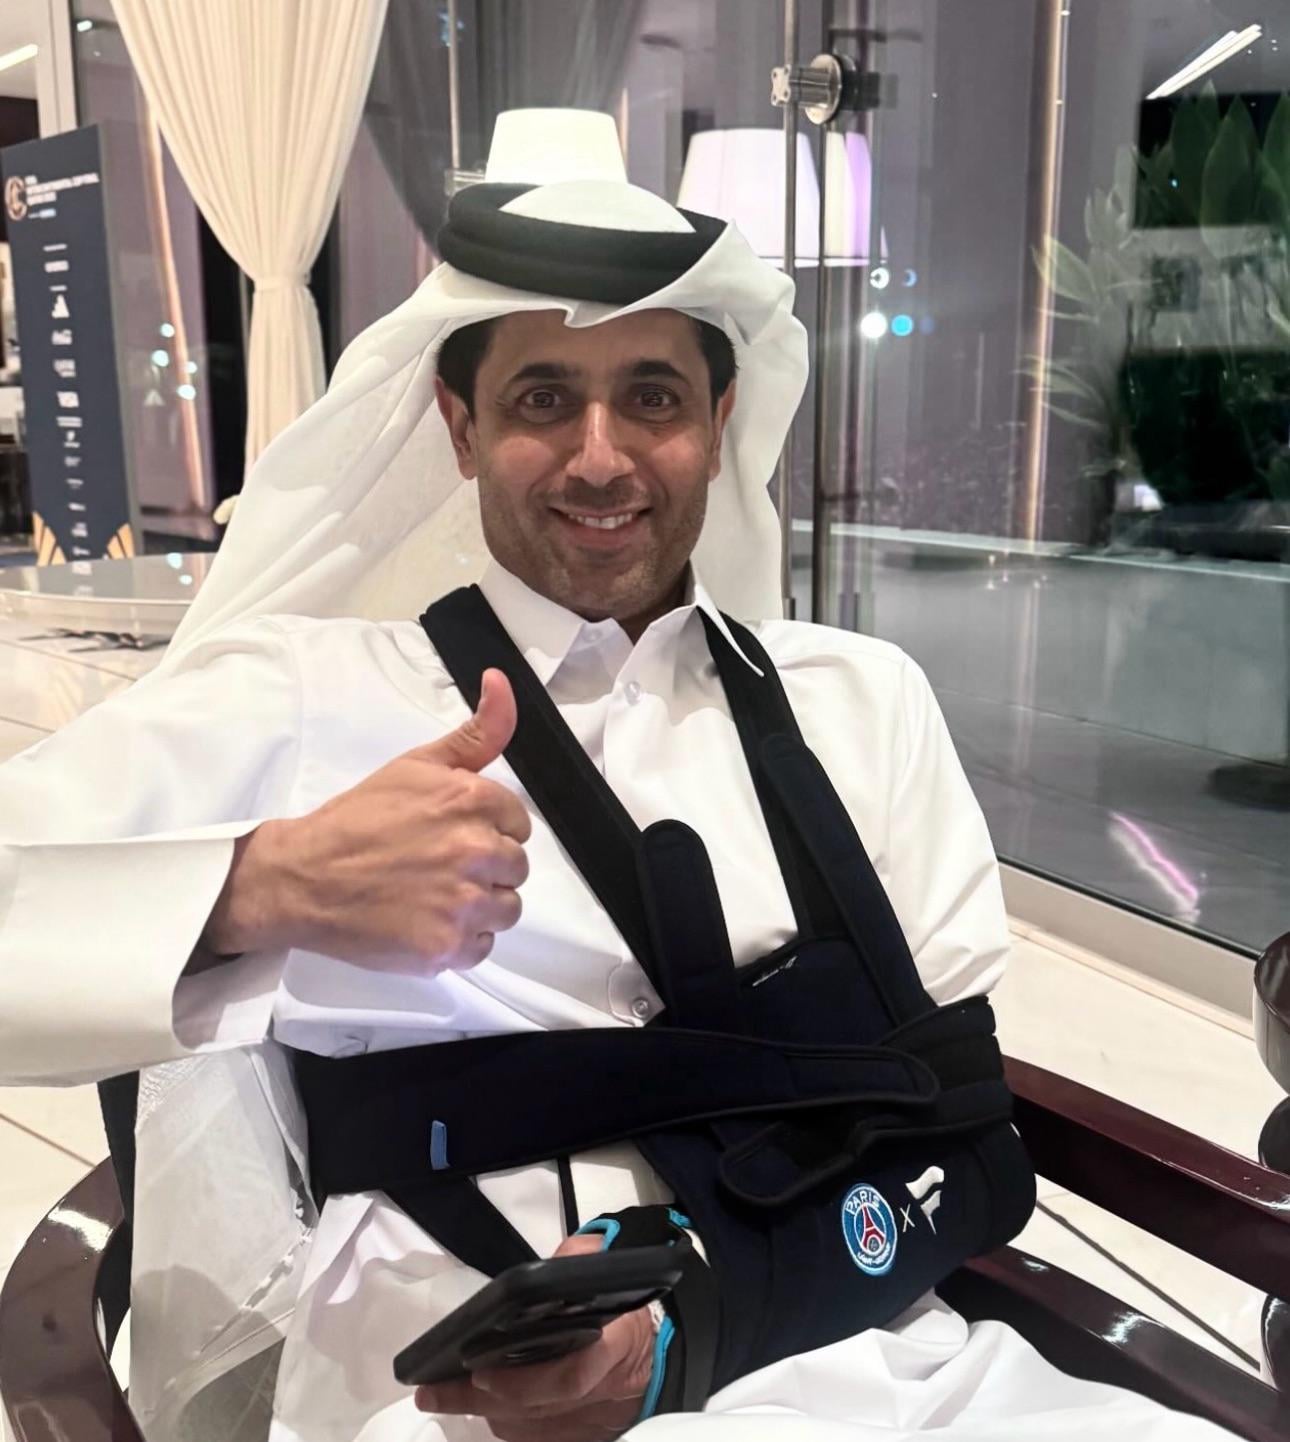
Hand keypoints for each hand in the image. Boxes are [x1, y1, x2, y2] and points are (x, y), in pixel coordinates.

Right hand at [204, 669, 531, 972]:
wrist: (302, 878)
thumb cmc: (358, 819)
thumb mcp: (417, 764)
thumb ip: (476, 731)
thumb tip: (502, 681)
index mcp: (471, 801)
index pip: (519, 823)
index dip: (489, 829)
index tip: (455, 833)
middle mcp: (473, 851)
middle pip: (516, 867)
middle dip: (485, 867)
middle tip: (439, 865)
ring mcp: (461, 904)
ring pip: (506, 910)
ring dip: (478, 906)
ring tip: (434, 894)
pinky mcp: (445, 948)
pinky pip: (481, 948)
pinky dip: (458, 941)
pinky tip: (426, 921)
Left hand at [414, 1234, 656, 1441]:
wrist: (652, 1367)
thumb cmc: (623, 1316)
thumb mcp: (612, 1273)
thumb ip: (580, 1260)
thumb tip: (559, 1261)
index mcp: (614, 1344)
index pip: (573, 1374)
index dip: (528, 1381)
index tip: (483, 1372)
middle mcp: (597, 1393)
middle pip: (532, 1406)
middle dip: (479, 1398)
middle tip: (432, 1391)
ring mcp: (585, 1423)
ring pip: (524, 1426)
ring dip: (481, 1410)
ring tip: (439, 1392)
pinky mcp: (574, 1438)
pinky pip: (528, 1435)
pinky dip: (501, 1420)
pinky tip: (472, 1403)